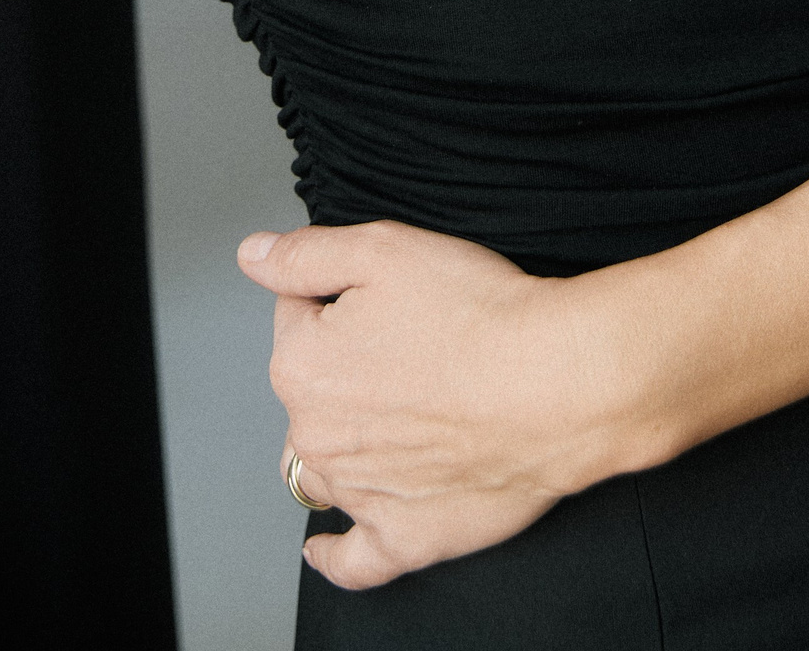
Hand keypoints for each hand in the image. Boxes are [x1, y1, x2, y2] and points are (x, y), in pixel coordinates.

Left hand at [236, 219, 628, 591]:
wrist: (555, 384)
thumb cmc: (480, 317)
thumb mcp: (384, 249)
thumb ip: (306, 254)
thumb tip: (253, 256)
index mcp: (302, 366)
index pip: (295, 317)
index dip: (339, 295)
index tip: (380, 293)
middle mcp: (319, 436)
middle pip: (310, 391)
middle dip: (340, 365)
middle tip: (404, 343)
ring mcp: (359, 494)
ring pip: (326, 465)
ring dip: (342, 442)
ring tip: (389, 416)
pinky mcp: (403, 538)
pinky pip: (352, 559)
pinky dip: (335, 554)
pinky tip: (324, 547)